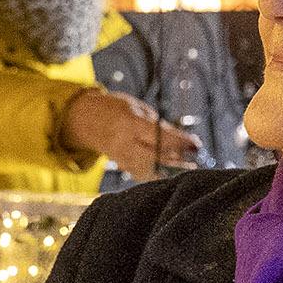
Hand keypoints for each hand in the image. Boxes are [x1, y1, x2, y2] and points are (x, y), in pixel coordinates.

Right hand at [59, 88, 203, 178]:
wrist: (86, 120)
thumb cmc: (115, 109)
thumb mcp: (138, 109)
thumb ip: (158, 125)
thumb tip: (182, 140)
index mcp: (127, 124)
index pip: (157, 136)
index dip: (178, 141)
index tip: (196, 143)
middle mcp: (123, 144)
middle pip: (155, 157)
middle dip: (177, 158)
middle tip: (195, 155)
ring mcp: (121, 158)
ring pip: (151, 169)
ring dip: (172, 168)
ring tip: (190, 167)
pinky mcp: (122, 167)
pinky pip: (143, 174)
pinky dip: (159, 173)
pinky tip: (174, 172)